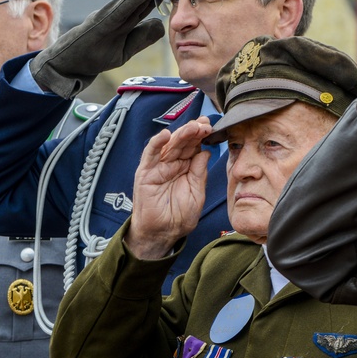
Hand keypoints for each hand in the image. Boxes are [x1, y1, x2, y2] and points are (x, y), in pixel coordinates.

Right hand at [30, 0, 167, 98]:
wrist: (68, 65)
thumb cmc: (95, 56)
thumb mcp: (124, 50)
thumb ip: (141, 38)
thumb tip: (160, 24)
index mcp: (123, 21)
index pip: (144, 5)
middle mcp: (115, 14)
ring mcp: (107, 17)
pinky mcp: (99, 24)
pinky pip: (118, 11)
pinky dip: (131, 0)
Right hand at [125, 118, 214, 259]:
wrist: (163, 233)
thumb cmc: (179, 216)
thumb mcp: (196, 193)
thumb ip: (199, 173)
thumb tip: (206, 152)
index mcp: (185, 167)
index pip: (193, 147)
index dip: (202, 137)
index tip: (211, 128)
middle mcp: (172, 164)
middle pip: (183, 143)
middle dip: (194, 131)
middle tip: (205, 124)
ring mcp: (158, 167)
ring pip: (170, 145)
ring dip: (181, 134)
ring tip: (193, 127)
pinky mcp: (145, 172)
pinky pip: (150, 154)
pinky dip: (156, 143)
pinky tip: (166, 135)